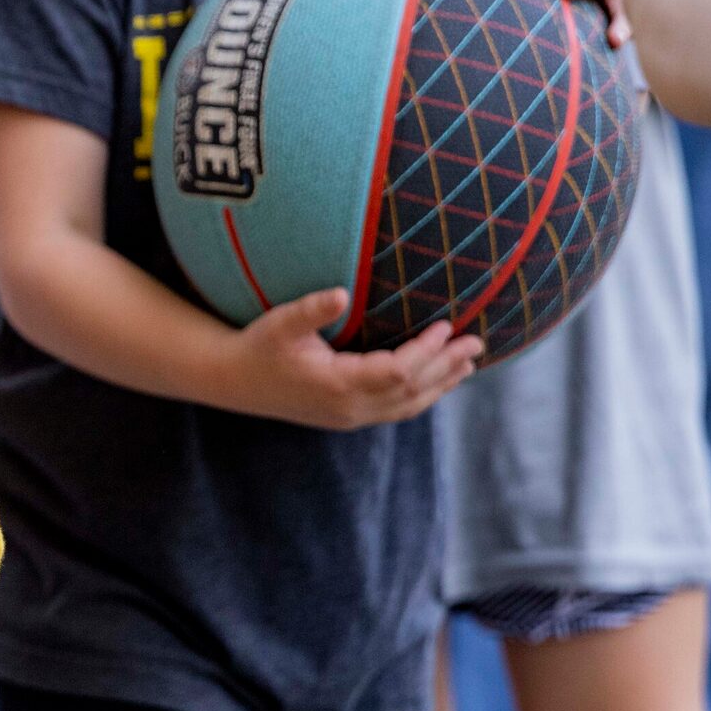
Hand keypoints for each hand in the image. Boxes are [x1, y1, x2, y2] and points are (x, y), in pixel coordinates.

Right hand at [215, 289, 481, 428]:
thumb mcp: (279, 323)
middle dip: (446, 367)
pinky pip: (396, 409)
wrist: (233, 381)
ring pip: (407, 406)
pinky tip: (436, 381)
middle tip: (477, 343)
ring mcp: (348, 416)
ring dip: (441, 384)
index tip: (446, 326)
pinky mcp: (347, 416)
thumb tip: (343, 293)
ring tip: (468, 364)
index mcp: (336, 386)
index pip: (396, 372)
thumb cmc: (257, 346)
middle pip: (411, 391)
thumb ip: (312, 309)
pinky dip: (422, 394)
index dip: (426, 351)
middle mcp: (348, 408)